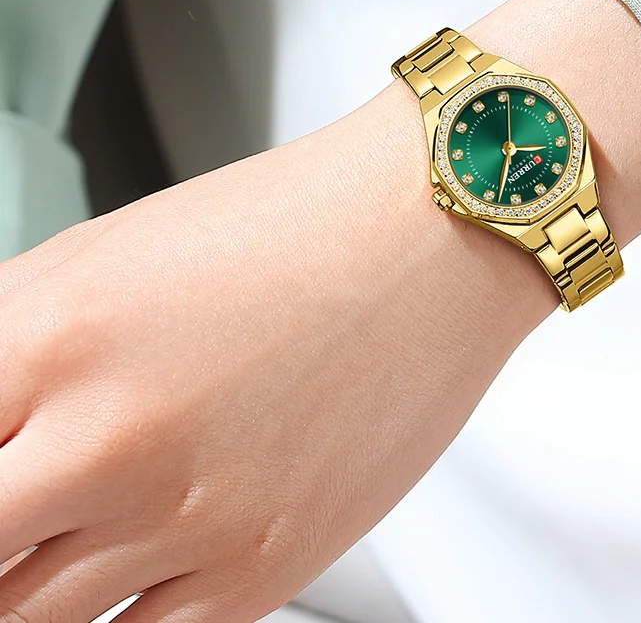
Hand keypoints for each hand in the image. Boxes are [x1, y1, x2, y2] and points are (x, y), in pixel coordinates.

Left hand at [0, 96, 555, 622]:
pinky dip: (112, 615)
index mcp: (50, 343)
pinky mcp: (258, 569)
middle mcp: (109, 444)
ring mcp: (186, 518)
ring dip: (32, 587)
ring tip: (77, 522)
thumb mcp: (107, 253)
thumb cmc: (289, 226)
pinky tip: (129, 558)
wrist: (428, 238)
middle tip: (23, 509)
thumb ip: (3, 342)